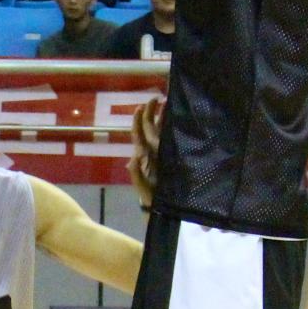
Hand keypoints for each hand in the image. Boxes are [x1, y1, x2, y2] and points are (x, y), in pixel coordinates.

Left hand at [128, 95, 163, 209]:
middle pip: (149, 128)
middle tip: (157, 98)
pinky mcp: (170, 157)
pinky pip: (169, 139)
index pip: (139, 135)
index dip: (138, 121)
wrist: (165, 210)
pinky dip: (171, 128)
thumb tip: (131, 160)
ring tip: (166, 103)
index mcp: (144, 156)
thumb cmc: (153, 200)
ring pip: (159, 131)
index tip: (140, 107)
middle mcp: (152, 152)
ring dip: (161, 117)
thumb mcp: (144, 189)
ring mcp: (161, 154)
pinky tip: (176, 119)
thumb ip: (137, 176)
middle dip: (151, 112)